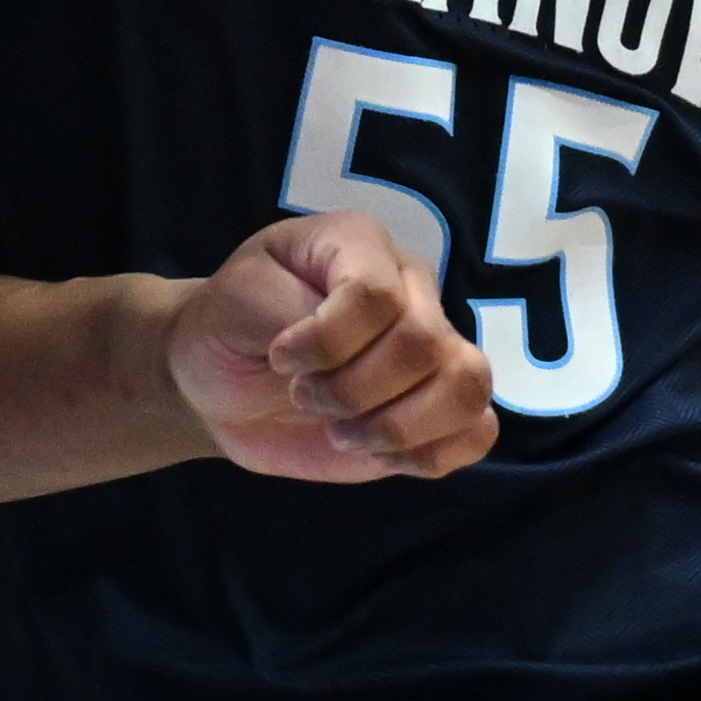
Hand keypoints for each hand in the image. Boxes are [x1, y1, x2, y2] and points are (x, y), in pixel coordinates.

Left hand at [167, 213, 498, 482]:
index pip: (378, 294)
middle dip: (353, 389)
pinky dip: (431, 455)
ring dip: (397, 426)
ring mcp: (432, 350)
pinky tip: (379, 454)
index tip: (279, 358)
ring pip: (469, 385)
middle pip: (424, 344)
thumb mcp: (236, 298)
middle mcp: (412, 290)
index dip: (328, 340)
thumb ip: (289, 312)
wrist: (221, 382)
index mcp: (362, 246)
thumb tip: (334, 357)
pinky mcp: (436, 410)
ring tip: (342, 434)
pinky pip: (479, 432)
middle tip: (302, 398)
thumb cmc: (229, 325)